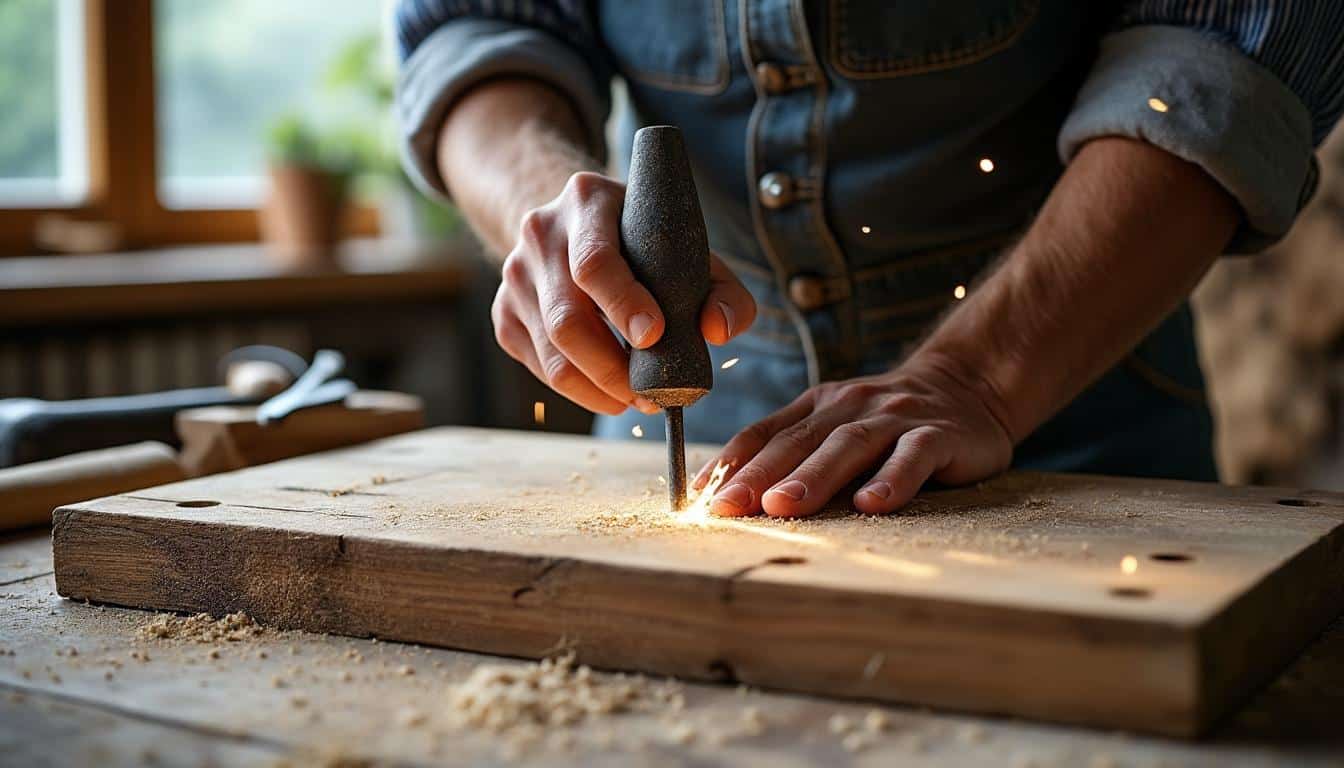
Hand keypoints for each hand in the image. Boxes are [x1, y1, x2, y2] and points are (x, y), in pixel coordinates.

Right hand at [492, 171, 756, 414]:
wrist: (573, 224)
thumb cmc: (642, 242)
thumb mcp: (686, 248)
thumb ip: (722, 289)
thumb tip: (719, 332)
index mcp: (586, 201)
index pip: (594, 262)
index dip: (623, 304)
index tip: (655, 336)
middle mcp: (540, 234)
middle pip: (566, 319)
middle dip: (613, 368)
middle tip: (652, 395)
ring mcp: (515, 275)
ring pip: (552, 353)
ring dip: (599, 389)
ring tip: (636, 399)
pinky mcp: (504, 312)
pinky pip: (539, 367)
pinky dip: (578, 389)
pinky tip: (608, 389)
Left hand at [697, 354, 1012, 516]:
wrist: (968, 385)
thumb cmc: (889, 421)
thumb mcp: (837, 426)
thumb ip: (796, 454)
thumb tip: (732, 498)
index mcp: (818, 406)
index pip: (766, 433)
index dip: (732, 463)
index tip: (700, 497)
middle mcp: (851, 406)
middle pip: (799, 441)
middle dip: (759, 475)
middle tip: (727, 507)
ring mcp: (895, 417)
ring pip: (849, 445)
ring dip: (812, 477)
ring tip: (782, 506)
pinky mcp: (939, 434)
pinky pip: (913, 456)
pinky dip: (892, 479)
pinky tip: (872, 505)